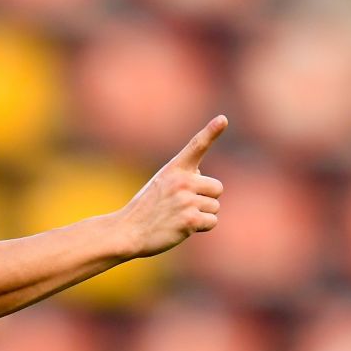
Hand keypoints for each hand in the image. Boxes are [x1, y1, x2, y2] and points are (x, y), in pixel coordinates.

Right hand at [116, 115, 226, 257]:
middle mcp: (182, 181)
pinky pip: (211, 222)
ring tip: (178, 217)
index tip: (223, 119)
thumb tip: (203, 179)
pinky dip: (201, 228)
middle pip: (217, 188)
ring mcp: (186, 200)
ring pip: (215, 207)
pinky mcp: (190, 219)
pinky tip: (181, 228)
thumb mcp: (160, 185)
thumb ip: (182, 178)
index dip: (212, 131)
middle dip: (206, 199)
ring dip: (202, 215)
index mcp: (174, 169)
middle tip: (182, 206)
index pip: (196, 146)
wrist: (127, 231)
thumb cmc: (145, 209)